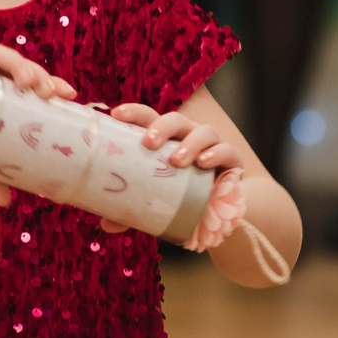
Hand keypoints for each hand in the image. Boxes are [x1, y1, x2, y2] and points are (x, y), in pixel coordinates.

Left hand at [98, 102, 240, 231]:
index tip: (116, 115)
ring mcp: (212, 146)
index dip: (134, 113)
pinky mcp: (232, 160)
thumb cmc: (179, 198)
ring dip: (190, 143)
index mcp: (165, 140)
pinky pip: (227, 151)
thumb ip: (132, 211)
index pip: (149, 118)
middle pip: (176, 120)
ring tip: (177, 160)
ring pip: (204, 131)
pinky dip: (216, 153)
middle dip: (162, 127)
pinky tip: (205, 163)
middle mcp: (188, 136)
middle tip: (148, 142)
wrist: (219, 212)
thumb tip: (106, 224)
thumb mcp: (154, 204)